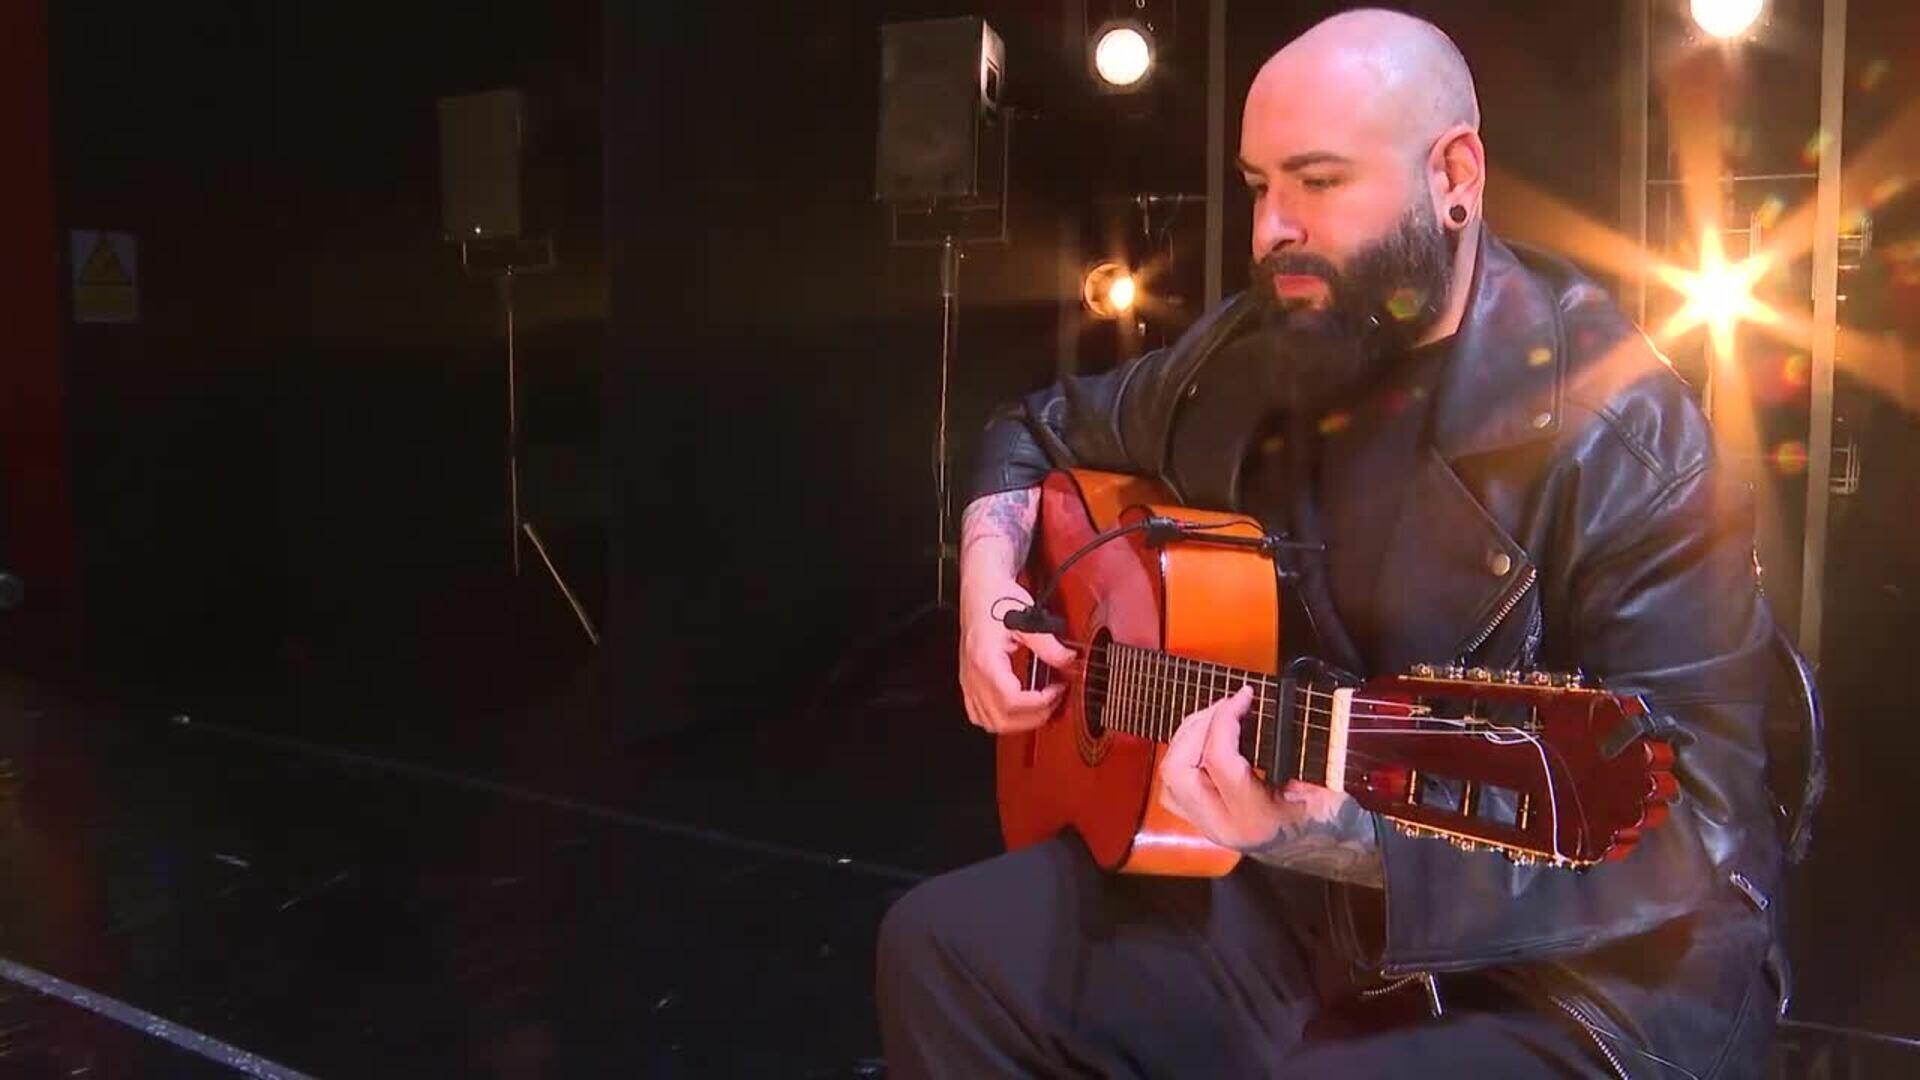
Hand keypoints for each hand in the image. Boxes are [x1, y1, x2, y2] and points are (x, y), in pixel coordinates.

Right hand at [958, 576, 1075, 733]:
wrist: (980, 587)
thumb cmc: (998, 598)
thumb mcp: (1029, 617)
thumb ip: (1049, 644)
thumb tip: (1069, 660)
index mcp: (986, 661)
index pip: (1012, 701)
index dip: (1040, 703)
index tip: (1058, 690)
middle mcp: (973, 675)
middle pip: (1001, 719)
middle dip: (1033, 716)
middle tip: (1054, 701)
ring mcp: (968, 680)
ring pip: (989, 721)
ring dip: (1017, 722)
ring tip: (1038, 705)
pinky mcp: (968, 680)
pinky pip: (978, 713)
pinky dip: (999, 719)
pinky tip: (1016, 709)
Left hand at [1158, 685, 1355, 849]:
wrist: (1326, 851)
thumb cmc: (1330, 816)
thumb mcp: (1324, 781)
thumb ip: (1296, 751)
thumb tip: (1270, 710)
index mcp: (1256, 817)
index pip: (1219, 760)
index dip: (1225, 718)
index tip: (1244, 696)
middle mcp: (1223, 825)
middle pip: (1179, 769)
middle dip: (1197, 727)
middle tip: (1226, 706)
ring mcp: (1208, 825)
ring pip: (1170, 777)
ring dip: (1186, 739)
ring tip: (1216, 718)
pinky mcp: (1203, 821)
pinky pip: (1174, 786)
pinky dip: (1184, 756)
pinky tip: (1207, 740)